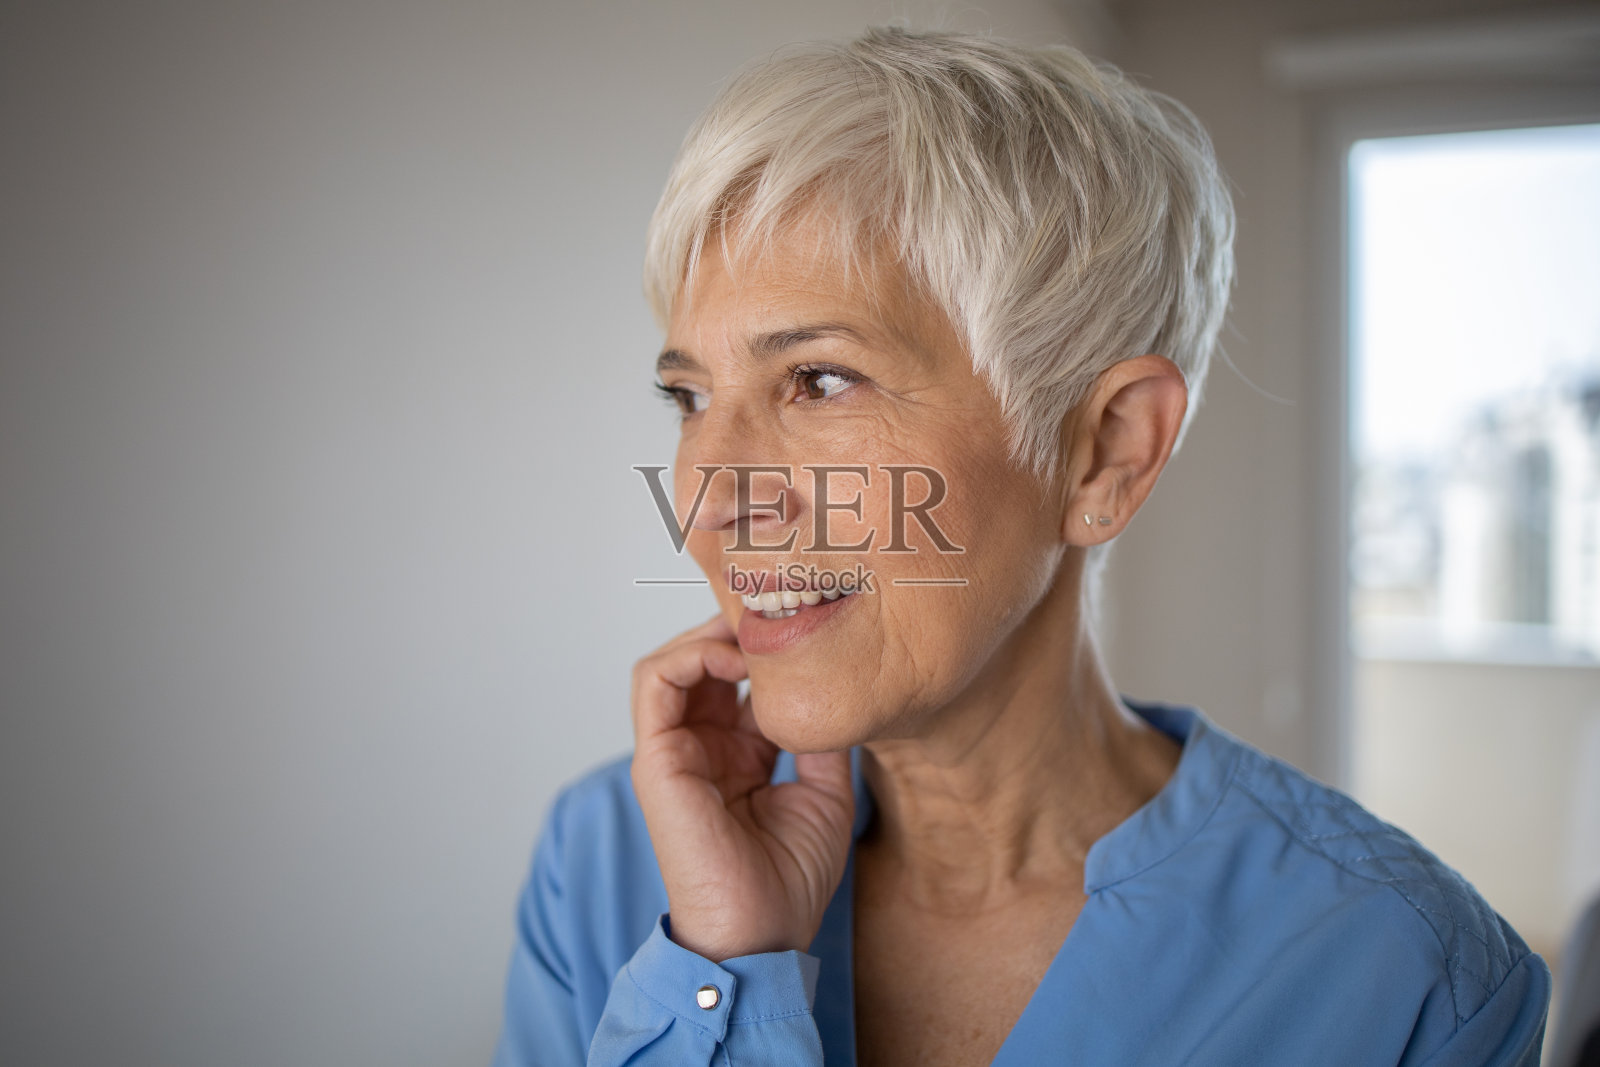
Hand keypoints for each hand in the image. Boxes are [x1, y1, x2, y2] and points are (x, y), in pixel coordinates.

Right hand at [630, 612, 854, 961]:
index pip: (736, 682)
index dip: (763, 648)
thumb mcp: (825, 792)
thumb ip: (822, 739)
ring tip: (756, 633)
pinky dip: (691, 655)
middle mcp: (700, 748)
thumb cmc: (789, 881)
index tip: (803, 625)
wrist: (763, 936)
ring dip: (710, 636)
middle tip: (777, 611)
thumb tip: (839, 691)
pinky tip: (737, 660)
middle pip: (700, 663)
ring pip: (670, 661)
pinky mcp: (657, 760)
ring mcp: (673, 752)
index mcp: (736, 756)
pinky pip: (654, 682)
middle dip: (734, 629)